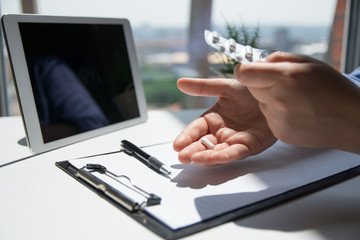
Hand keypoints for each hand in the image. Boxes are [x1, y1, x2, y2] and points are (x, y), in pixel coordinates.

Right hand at [173, 78, 276, 165]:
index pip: (196, 129)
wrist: (275, 92)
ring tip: (195, 159)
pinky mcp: (250, 146)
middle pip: (204, 144)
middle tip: (182, 157)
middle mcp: (222, 132)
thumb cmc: (250, 90)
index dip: (186, 137)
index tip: (176, 145)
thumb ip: (202, 87)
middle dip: (192, 151)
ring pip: (217, 151)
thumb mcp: (225, 87)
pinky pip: (235, 152)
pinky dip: (224, 156)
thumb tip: (180, 83)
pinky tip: (214, 159)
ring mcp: (235, 140)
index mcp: (213, 119)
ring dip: (206, 157)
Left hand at [235, 52, 359, 153]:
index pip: (243, 74)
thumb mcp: (308, 63)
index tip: (251, 70)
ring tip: (295, 101)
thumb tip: (257, 62)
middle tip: (283, 84)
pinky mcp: (280, 133)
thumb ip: (278, 59)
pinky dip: (278, 114)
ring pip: (260, 104)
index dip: (244, 70)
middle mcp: (278, 100)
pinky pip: (268, 118)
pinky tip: (297, 113)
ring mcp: (278, 120)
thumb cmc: (332, 88)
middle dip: (261, 83)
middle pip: (251, 88)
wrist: (351, 120)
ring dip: (271, 100)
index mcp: (285, 78)